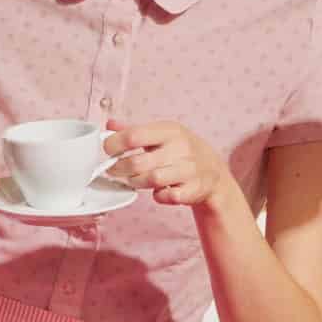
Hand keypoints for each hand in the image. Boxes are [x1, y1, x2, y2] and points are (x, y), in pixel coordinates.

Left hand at [104, 120, 235, 208]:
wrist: (213, 170)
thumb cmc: (180, 150)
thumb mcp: (161, 134)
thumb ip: (134, 130)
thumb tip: (110, 124)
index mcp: (169, 130)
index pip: (134, 135)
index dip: (114, 144)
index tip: (108, 150)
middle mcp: (181, 148)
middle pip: (138, 162)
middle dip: (120, 169)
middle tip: (114, 171)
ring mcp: (189, 169)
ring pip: (151, 180)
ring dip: (136, 183)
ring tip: (133, 180)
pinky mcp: (193, 189)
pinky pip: (167, 196)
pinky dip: (158, 196)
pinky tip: (157, 191)